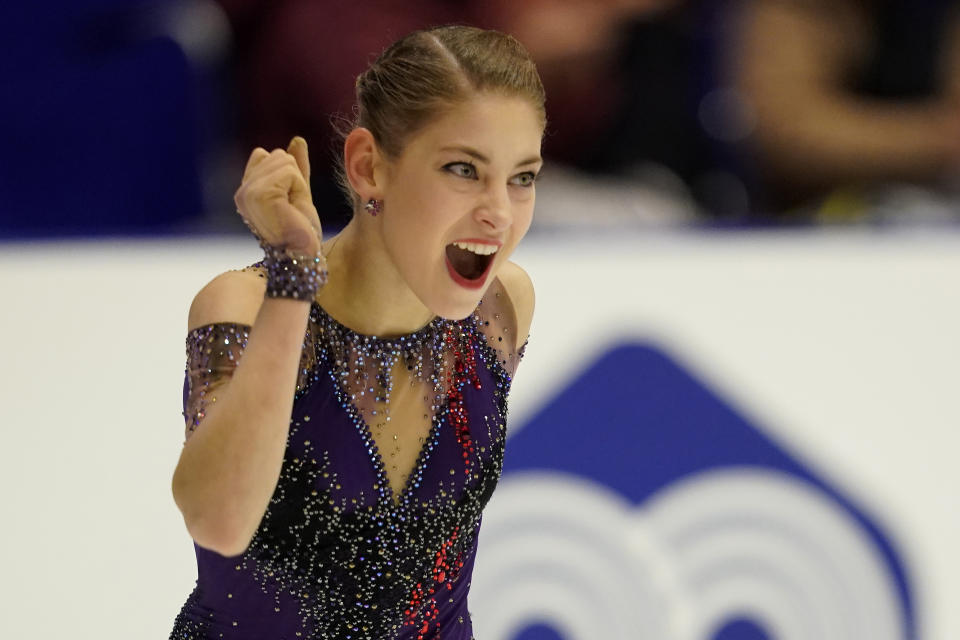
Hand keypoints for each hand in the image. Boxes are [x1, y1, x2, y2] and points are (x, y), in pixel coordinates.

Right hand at [234, 136, 321, 254]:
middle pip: (276, 155)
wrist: (304, 253)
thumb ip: (297, 168)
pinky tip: (292, 208)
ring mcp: (248, 192)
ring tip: (292, 209)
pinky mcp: (260, 194)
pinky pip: (289, 172)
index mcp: (246, 190)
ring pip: (283, 161)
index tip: (288, 202)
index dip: (287, 175)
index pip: (264, 154)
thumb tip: (297, 140)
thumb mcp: (300, 192)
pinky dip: (299, 188)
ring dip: (297, 184)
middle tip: (292, 207)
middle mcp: (242, 191)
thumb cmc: (303, 230)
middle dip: (294, 178)